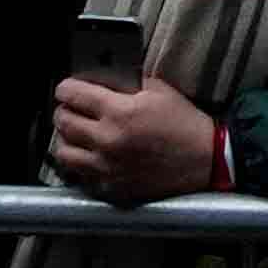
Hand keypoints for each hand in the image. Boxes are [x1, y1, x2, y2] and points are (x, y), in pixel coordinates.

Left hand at [42, 68, 227, 203]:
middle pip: (63, 122)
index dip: (65, 88)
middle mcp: (107, 140)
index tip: (66, 88)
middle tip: (70, 108)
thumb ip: (125, 83)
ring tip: (76, 133)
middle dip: (63, 110)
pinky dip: (81, 163)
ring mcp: (106, 167)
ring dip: (66, 139)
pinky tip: (91, 155)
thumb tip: (98, 80)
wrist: (204, 160)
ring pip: (63, 152)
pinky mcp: (110, 187)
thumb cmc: (184, 122)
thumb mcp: (158, 90)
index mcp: (119, 112)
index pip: (73, 95)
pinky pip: (80, 174)